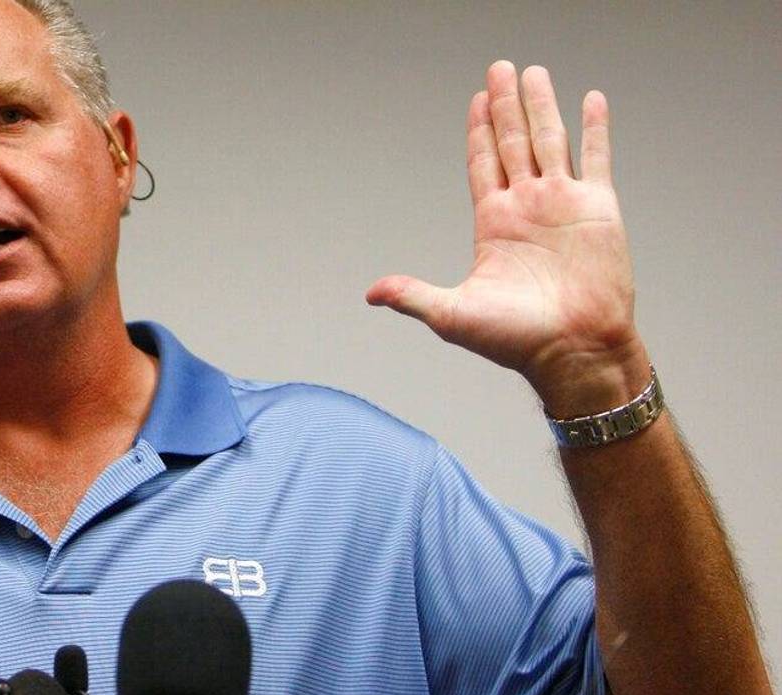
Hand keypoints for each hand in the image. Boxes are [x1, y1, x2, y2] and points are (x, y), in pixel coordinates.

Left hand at [366, 61, 648, 413]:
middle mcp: (527, 207)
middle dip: (505, 105)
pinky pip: (598, 158)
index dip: (478, 131)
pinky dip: (596, 129)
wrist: (574, 350)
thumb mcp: (452, 314)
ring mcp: (563, 204)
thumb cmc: (516, 340)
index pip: (481, 163)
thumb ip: (413, 295)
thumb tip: (371, 294)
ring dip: (542, 106)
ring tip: (534, 73)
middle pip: (512, 142)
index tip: (476, 99)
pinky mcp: (599, 209)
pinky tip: (591, 100)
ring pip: (550, 141)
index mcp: (493, 223)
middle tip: (500, 68)